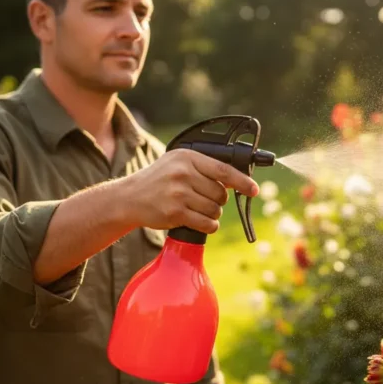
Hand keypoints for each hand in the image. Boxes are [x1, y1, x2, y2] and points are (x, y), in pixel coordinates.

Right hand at [123, 149, 258, 233]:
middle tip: (205, 200)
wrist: (129, 198)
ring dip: (212, 214)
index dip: (243, 181)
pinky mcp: (175, 213)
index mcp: (187, 157)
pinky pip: (206, 223)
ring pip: (215, 210)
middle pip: (220, 194)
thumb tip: (236, 179)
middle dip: (219, 200)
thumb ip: (203, 167)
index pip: (223, 170)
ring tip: (197, 210)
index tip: (254, 189)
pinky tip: (201, 222)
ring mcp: (178, 194)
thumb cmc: (158, 180)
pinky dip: (209, 226)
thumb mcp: (177, 163)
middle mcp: (183, 174)